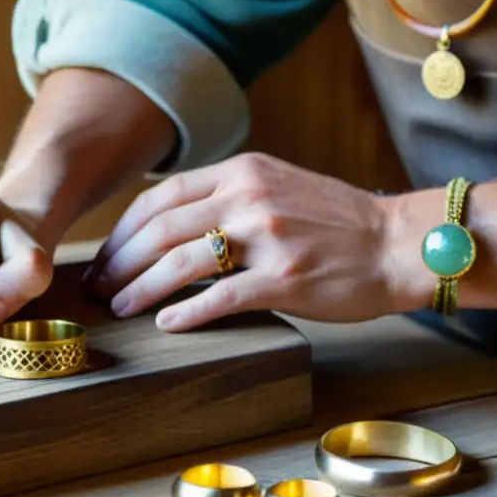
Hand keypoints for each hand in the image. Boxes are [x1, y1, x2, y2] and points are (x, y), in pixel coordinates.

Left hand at [87, 152, 399, 329]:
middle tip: (99, 287)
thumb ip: (226, 194)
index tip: (105, 255)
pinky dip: (185, 314)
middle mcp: (247, 197)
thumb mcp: (276, 185)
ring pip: (179, 264)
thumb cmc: (336, 221)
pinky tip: (166, 325)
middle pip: (160, 230)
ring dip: (140, 289)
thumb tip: (169, 222)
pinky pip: (219, 298)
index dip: (123, 230)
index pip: (160, 197)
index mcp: (241, 171)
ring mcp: (266, 237)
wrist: (398, 243)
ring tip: (120, 307)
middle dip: (119, 262)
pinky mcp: (283, 278)